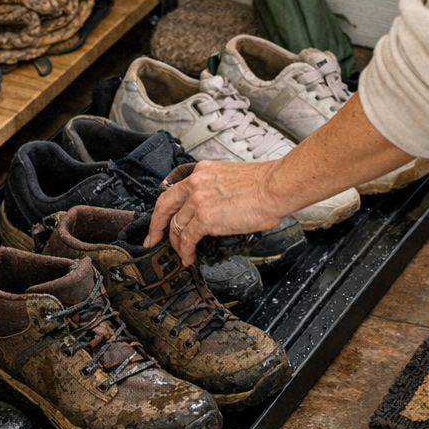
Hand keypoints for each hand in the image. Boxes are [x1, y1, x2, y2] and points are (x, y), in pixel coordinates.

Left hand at [147, 160, 285, 264]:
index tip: (161, 218)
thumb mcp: (233, 179)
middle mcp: (196, 183)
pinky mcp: (205, 217)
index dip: (165, 207)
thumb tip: (217, 208)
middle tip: (153, 239)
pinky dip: (185, 250)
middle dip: (156, 226)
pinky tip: (189, 256)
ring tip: (181, 254)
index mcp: (203, 171)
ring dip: (176, 243)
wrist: (276, 187)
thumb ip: (217, 191)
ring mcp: (198, 200)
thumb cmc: (265, 184)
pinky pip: (186, 238)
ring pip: (176, 226)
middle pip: (164, 206)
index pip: (174, 189)